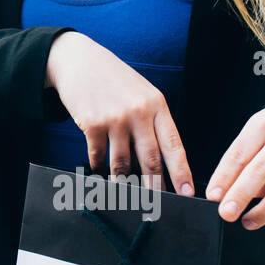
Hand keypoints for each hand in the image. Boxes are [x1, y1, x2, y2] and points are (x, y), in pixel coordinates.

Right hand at [45, 32, 193, 194]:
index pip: (174, 145)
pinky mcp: (92, 124)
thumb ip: (151, 120)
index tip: (187, 192)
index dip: (182, 172)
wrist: (78, 59)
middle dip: (155, 187)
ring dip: (124, 183)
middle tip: (157, 205)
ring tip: (126, 194)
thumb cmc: (112, 78)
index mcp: (157, 104)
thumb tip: (157, 158)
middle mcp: (138, 112)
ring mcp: (115, 118)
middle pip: (150, 160)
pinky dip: (99, 168)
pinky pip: (98, 156)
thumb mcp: (141, 92)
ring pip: (123, 163)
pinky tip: (100, 172)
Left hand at [205, 99, 264, 228]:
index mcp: (262, 125)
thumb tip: (225, 193)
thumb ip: (242, 158)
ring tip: (249, 222)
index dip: (223, 178)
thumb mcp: (256, 131)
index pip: (239, 154)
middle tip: (227, 214)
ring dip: (264, 212)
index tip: (213, 197)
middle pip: (260, 171)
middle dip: (241, 196)